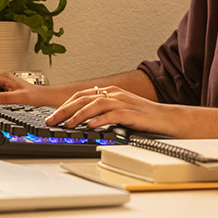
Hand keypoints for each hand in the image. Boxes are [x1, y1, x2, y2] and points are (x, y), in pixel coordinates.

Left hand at [44, 85, 184, 135]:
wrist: (167, 118)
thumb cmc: (144, 117)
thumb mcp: (119, 111)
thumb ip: (101, 113)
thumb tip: (81, 122)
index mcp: (110, 92)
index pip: (81, 95)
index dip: (64, 105)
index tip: (52, 115)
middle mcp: (114, 94)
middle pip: (83, 98)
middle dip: (64, 110)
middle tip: (51, 120)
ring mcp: (123, 102)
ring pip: (95, 104)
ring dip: (79, 115)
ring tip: (67, 124)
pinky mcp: (132, 113)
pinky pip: (112, 115)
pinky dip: (100, 120)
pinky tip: (90, 126)